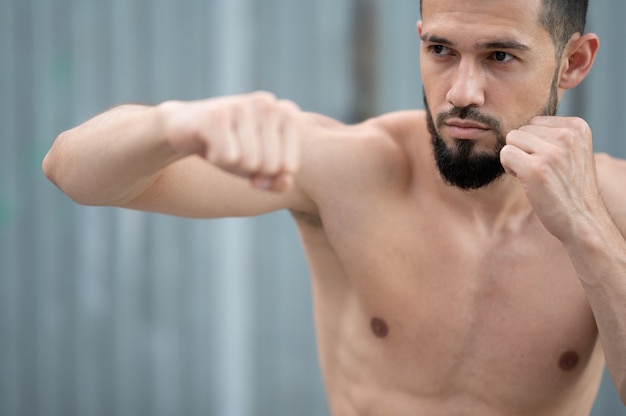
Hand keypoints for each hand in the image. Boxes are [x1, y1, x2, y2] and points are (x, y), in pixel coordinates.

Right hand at [159, 91, 300, 191]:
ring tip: (221, 146)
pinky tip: (209, 144)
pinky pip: (228, 157)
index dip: (270, 175)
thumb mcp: (259, 169)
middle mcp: (268, 103)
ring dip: (231, 164)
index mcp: (286, 114)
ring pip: (250, 162)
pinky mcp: (216, 114)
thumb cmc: (230, 148)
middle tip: (234, 153)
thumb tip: (286, 182)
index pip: (290, 167)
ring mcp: (242, 105)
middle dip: (250, 170)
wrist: (184, 129)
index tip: (255, 161)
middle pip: (270, 166)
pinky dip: (216, 159)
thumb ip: (279, 179)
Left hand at [500, 116, 602, 241]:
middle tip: (540, 171)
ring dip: (515, 158)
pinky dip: (508, 167)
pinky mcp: (535, 168)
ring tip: (534, 175)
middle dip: (523, 150)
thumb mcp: (572, 152)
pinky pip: (505, 154)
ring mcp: (551, 152)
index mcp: (577, 127)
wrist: (582, 219)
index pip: (535, 122)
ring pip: (511, 140)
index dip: (533, 143)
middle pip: (521, 130)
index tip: (549, 161)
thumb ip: (553, 135)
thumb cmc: (571, 187)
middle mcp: (567, 135)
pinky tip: (525, 180)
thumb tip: (519, 126)